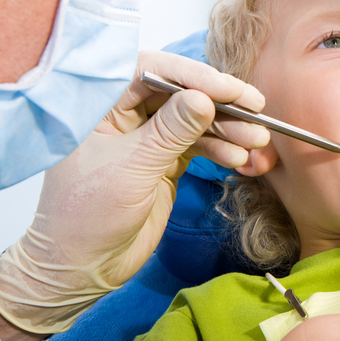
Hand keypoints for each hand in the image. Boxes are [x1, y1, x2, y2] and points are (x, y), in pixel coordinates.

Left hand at [0, 50, 269, 335]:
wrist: (83, 268)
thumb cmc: (86, 217)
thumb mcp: (132, 169)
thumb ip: (170, 131)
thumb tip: (204, 98)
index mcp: (100, 105)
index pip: (150, 72)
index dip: (192, 75)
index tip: (228, 88)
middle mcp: (125, 115)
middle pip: (180, 94)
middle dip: (219, 102)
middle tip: (255, 109)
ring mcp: (147, 139)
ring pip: (195, 120)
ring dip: (228, 129)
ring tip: (256, 140)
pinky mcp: (165, 161)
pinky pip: (199, 145)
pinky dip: (221, 150)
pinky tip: (240, 159)